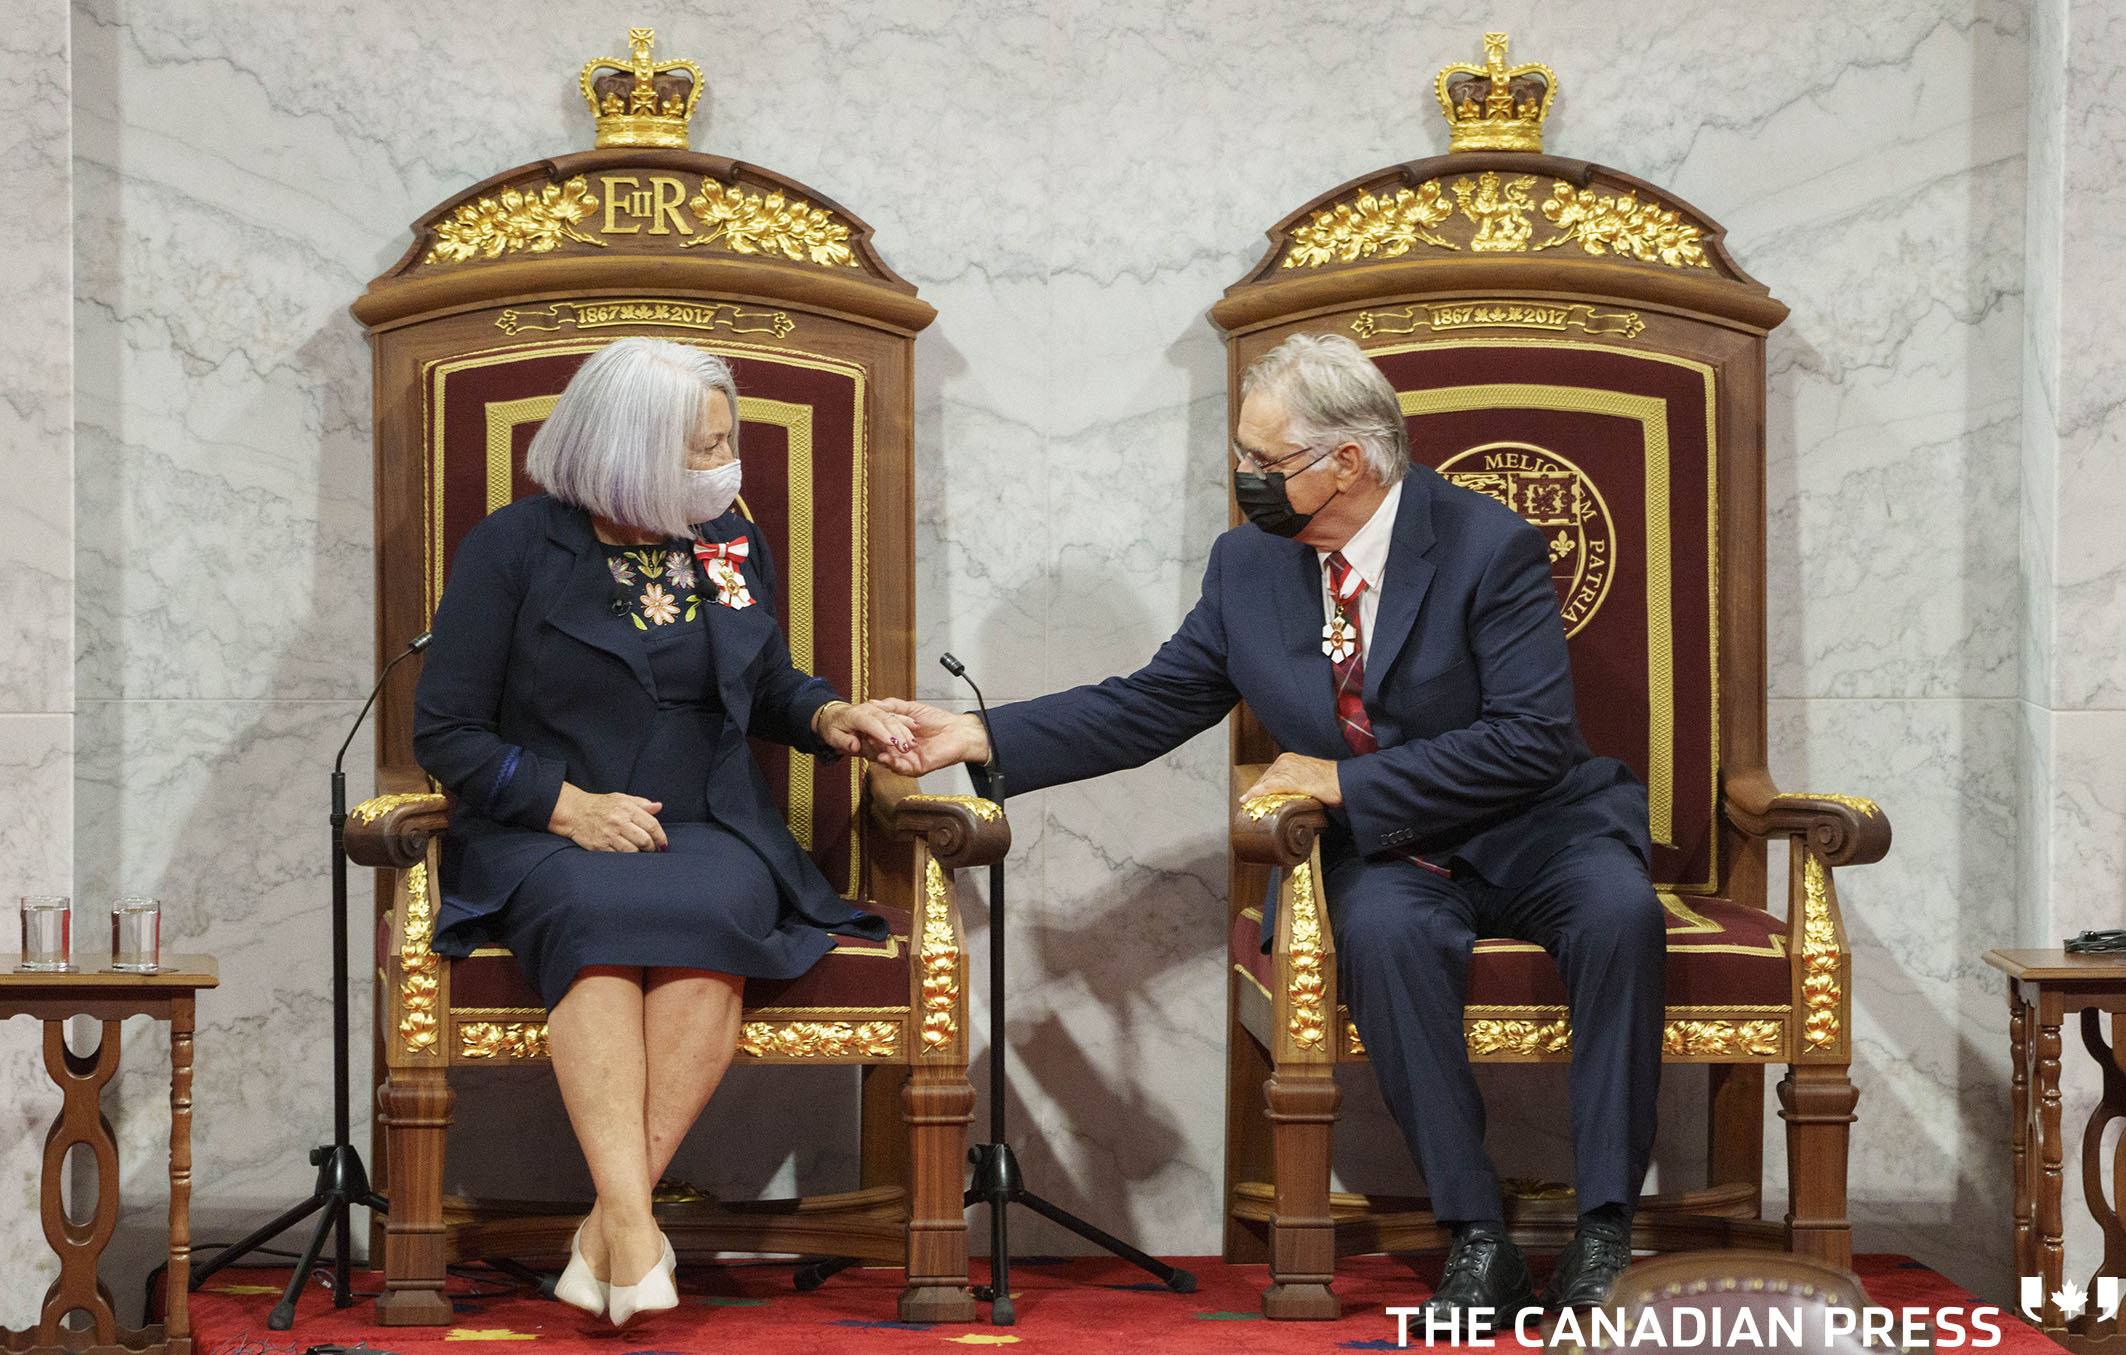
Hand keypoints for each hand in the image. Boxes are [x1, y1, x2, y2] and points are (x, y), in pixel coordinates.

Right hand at [548, 782, 667, 851]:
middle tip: (653, 849)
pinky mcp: (600, 846)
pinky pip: (619, 856)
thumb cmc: (601, 805)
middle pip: (644, 840)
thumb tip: (659, 807)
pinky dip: (626, 857)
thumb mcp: (622, 799)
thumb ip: (642, 803)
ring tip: (641, 851)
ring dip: (640, 854)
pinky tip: (628, 854)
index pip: (651, 825)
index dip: (661, 837)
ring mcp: (608, 835)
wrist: (575, 812)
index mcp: (627, 809)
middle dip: (652, 847)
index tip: (663, 844)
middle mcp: (618, 822)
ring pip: (632, 851)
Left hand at [814, 699, 917, 758]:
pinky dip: (905, 721)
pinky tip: (914, 727)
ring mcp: (875, 709)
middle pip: (886, 720)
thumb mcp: (832, 736)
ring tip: (912, 742)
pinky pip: (896, 713)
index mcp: (854, 715)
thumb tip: (855, 746)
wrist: (833, 714)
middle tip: (905, 746)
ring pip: (893, 717)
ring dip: (904, 729)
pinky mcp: (882, 710)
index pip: (870, 723)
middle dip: (897, 733)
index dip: (881, 733)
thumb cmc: (831, 726)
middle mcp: (867, 710)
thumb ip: (844, 742)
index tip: (891, 742)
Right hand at [868, 698, 990, 775]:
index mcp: (898, 735)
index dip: (870, 732)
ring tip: (872, 748)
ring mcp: (908, 759)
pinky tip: (885, 757)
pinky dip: (892, 764)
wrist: (959, 731)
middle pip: (880, 749)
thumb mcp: (912, 709)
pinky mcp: (916, 768)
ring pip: (888, 761)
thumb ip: (893, 706)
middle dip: (871, 744)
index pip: (879, 735)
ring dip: (879, 755)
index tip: (861, 726)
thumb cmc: (939, 720)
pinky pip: (901, 769)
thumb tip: (874, 703)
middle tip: (864, 738)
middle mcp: (901, 748)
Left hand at [1241, 752, 1342, 807]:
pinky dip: (1255, 794)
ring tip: (1250, 806)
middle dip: (1257, 793)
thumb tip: (1287, 798)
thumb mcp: (1309, 779)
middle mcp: (1286, 761)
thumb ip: (1296, 784)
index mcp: (1290, 759)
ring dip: (1256, 796)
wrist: (1344, 782)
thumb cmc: (1332, 783)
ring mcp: (1286, 769)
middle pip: (1264, 779)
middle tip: (1251, 805)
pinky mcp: (1288, 779)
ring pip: (1264, 783)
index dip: (1260, 788)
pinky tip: (1247, 800)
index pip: (1269, 775)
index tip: (1254, 798)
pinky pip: (1266, 787)